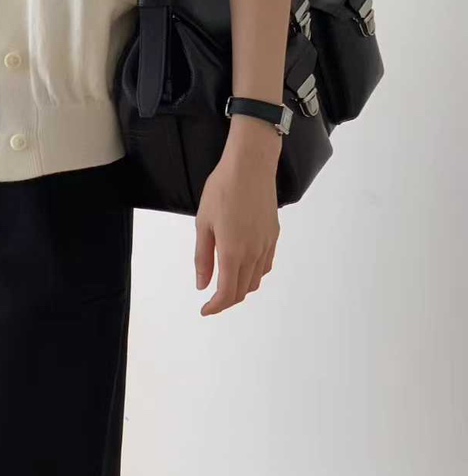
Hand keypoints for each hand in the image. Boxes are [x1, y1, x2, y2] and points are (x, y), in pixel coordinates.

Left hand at [195, 115, 281, 315]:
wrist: (250, 165)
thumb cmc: (223, 189)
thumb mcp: (203, 224)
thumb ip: (203, 258)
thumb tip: (202, 284)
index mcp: (233, 252)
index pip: (227, 293)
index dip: (215, 307)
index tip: (205, 310)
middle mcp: (253, 253)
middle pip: (242, 291)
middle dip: (226, 301)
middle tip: (212, 301)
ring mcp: (266, 245)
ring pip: (256, 280)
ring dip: (241, 289)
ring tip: (226, 285)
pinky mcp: (273, 235)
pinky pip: (265, 265)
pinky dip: (254, 275)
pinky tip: (243, 268)